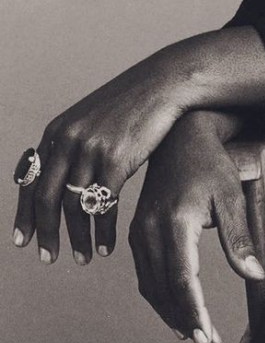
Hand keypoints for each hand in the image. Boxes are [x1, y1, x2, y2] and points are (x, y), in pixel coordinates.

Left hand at [13, 47, 185, 264]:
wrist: (163, 84)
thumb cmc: (132, 103)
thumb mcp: (92, 117)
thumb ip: (73, 142)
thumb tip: (62, 178)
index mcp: (58, 130)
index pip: (30, 180)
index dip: (24, 214)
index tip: (22, 240)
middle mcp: (68, 140)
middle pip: (47, 199)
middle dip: (46, 233)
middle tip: (48, 258)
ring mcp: (91, 150)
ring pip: (74, 207)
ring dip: (77, 238)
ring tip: (83, 257)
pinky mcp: (117, 160)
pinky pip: (103, 206)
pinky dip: (102, 231)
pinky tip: (106, 245)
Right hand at [129, 109, 264, 342]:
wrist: (182, 135)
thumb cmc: (210, 162)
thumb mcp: (231, 196)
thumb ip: (239, 238)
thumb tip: (255, 275)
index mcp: (175, 223)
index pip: (183, 282)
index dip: (197, 314)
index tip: (210, 339)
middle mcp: (150, 230)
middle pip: (164, 290)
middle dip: (186, 321)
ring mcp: (140, 231)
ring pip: (151, 286)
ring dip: (170, 312)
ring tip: (194, 332)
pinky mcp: (137, 230)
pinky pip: (145, 273)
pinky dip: (159, 295)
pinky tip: (175, 306)